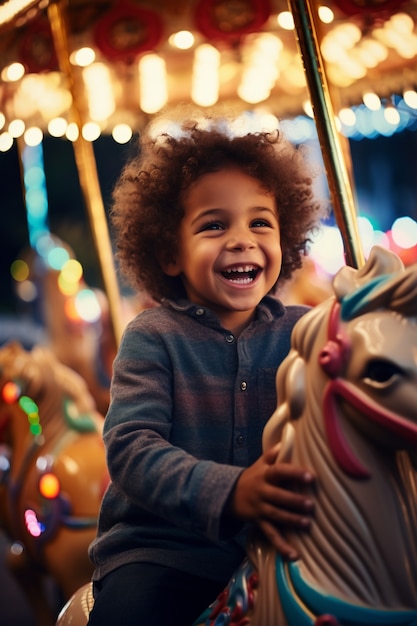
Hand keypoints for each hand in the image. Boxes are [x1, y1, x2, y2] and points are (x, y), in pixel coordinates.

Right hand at [228, 444, 314, 558]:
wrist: (227, 494)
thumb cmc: (252, 476)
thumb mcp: (260, 462)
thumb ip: (274, 453)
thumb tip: (289, 437)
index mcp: (265, 474)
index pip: (279, 471)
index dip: (294, 473)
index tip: (310, 476)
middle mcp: (262, 491)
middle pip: (279, 496)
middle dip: (294, 501)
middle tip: (311, 505)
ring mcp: (259, 508)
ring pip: (276, 515)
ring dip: (291, 520)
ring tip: (307, 524)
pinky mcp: (258, 522)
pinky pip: (271, 535)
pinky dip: (282, 546)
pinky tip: (294, 556)